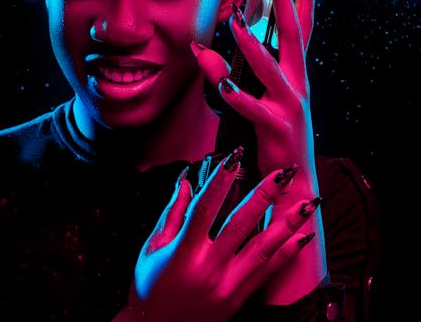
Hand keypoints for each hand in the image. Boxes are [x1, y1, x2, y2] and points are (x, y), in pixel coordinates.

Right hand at [118, 154, 319, 321]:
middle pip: (241, 224)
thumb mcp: (152, 248)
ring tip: (307, 202)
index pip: (205, 208)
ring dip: (287, 223)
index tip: (235, 157)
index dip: (220, 180)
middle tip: (283, 172)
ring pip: (263, 248)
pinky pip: (268, 273)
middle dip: (265, 195)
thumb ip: (172, 213)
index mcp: (183, 253)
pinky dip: (288, 253)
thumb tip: (187, 181)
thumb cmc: (149, 289)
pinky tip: (303, 236)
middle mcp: (208, 268)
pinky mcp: (238, 299)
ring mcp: (227, 286)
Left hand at [191, 0, 326, 303]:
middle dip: (286, 2)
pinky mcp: (277, 128)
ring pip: (271, 68)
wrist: (294, 186)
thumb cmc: (275, 138)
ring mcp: (290, 106)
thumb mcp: (256, 100)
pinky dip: (237, 96)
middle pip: (293, 36)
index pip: (302, 29)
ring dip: (252, 44)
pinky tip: (221, 85)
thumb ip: (228, 73)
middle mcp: (298, 85)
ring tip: (235, 21)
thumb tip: (200, 48)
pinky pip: (254, 109)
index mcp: (296, 75)